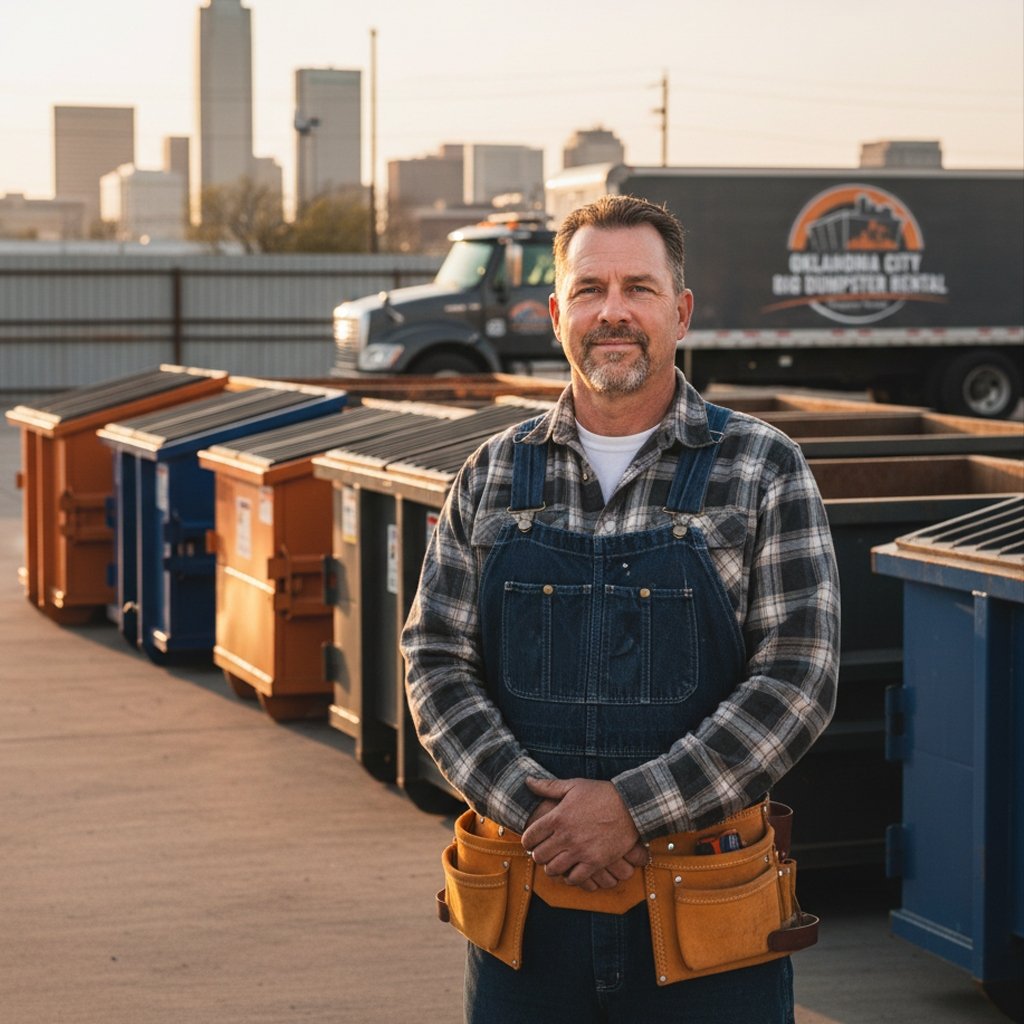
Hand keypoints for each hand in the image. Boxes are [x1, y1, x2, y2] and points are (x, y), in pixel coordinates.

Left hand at [520, 777, 644, 888]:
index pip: (530, 837)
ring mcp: (580, 851)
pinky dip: (570, 877)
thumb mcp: (573, 785)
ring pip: (553, 869)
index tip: (531, 842)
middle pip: (539, 856)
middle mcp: (566, 836)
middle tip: (543, 853)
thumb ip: (548, 786)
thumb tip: (527, 781)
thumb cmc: (601, 794)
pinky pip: (575, 878)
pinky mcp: (595, 862)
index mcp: (557, 817)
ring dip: (551, 867)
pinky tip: (571, 870)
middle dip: (538, 855)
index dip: (527, 841)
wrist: (630, 806)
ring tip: (555, 863)